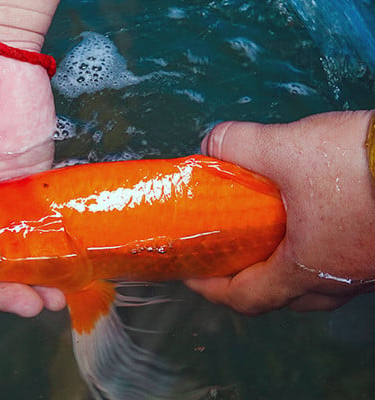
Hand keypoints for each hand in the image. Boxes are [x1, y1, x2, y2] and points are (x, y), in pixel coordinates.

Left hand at [185, 110, 374, 314]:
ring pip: (312, 284)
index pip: (244, 298)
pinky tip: (306, 219)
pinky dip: (310, 251)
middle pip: (278, 297)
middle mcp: (337, 281)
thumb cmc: (362, 165)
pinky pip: (335, 264)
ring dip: (280, 266)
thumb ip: (241, 145)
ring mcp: (364, 269)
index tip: (190, 272)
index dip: (210, 288)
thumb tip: (211, 144)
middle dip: (244, 280)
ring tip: (261, 236)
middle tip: (225, 253)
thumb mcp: (289, 148)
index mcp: (306, 270)